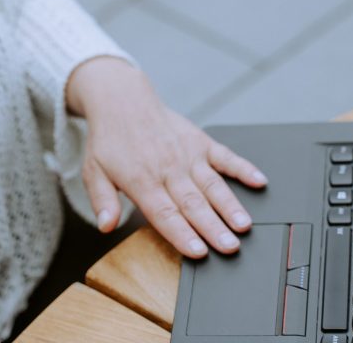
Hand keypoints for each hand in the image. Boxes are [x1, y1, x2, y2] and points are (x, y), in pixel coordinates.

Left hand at [66, 57, 267, 257]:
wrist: (122, 101)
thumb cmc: (109, 140)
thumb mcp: (93, 171)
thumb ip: (102, 200)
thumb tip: (105, 225)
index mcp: (141, 179)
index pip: (164, 213)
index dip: (182, 234)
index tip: (198, 252)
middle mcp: (168, 168)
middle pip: (193, 203)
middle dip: (213, 228)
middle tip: (230, 247)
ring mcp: (187, 154)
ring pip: (212, 184)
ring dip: (230, 205)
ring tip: (244, 225)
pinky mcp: (200, 141)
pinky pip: (225, 156)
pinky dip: (243, 168)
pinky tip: (259, 181)